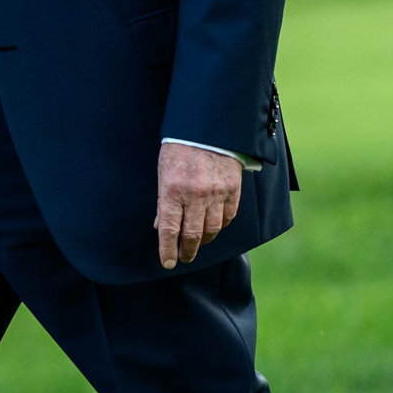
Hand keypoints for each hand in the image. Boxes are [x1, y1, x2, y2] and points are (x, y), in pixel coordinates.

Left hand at [155, 140, 243, 269]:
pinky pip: (228, 217)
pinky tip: (214, 227)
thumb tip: (160, 226)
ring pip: (212, 229)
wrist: (208, 129)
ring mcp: (216, 193)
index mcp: (173, 190)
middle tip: (184, 258)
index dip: (167, 250)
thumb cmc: (180, 150)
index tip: (167, 263)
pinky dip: (220, 226)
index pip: (169, 229)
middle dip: (187, 251)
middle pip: (192, 234)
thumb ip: (163, 201)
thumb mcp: (163, 173)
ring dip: (204, 241)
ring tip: (198, 244)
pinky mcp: (232, 190)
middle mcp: (195, 195)